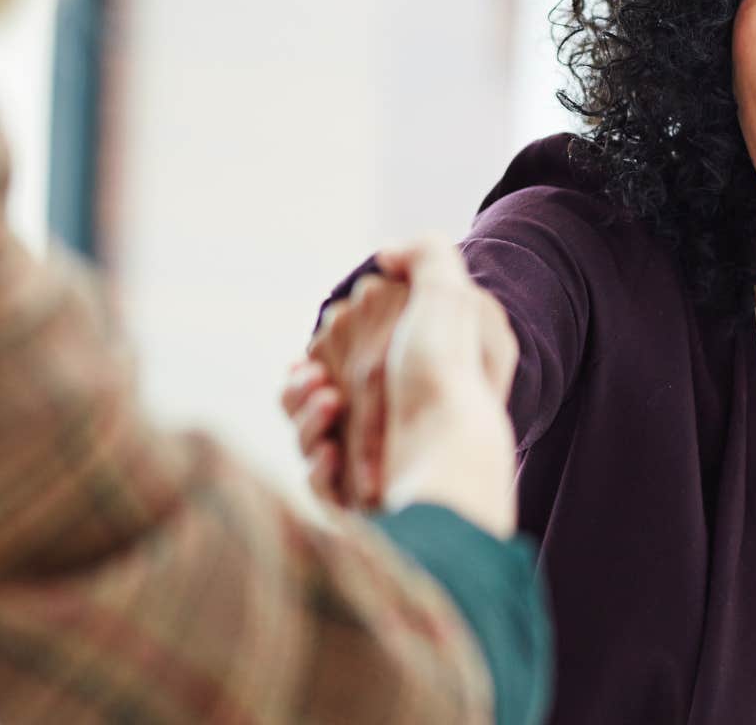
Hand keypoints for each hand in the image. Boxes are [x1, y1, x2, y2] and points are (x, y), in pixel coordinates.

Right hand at [289, 236, 518, 535]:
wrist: (452, 459)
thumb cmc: (448, 376)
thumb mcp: (450, 297)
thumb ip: (425, 256)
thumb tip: (388, 253)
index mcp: (405, 376)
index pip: (344, 356)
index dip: (327, 347)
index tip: (324, 341)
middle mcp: (390, 420)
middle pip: (314, 395)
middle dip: (303, 385)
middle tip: (317, 380)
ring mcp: (374, 462)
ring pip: (308, 436)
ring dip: (304, 418)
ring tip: (328, 405)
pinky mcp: (360, 502)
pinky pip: (318, 482)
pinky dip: (318, 465)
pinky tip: (332, 452)